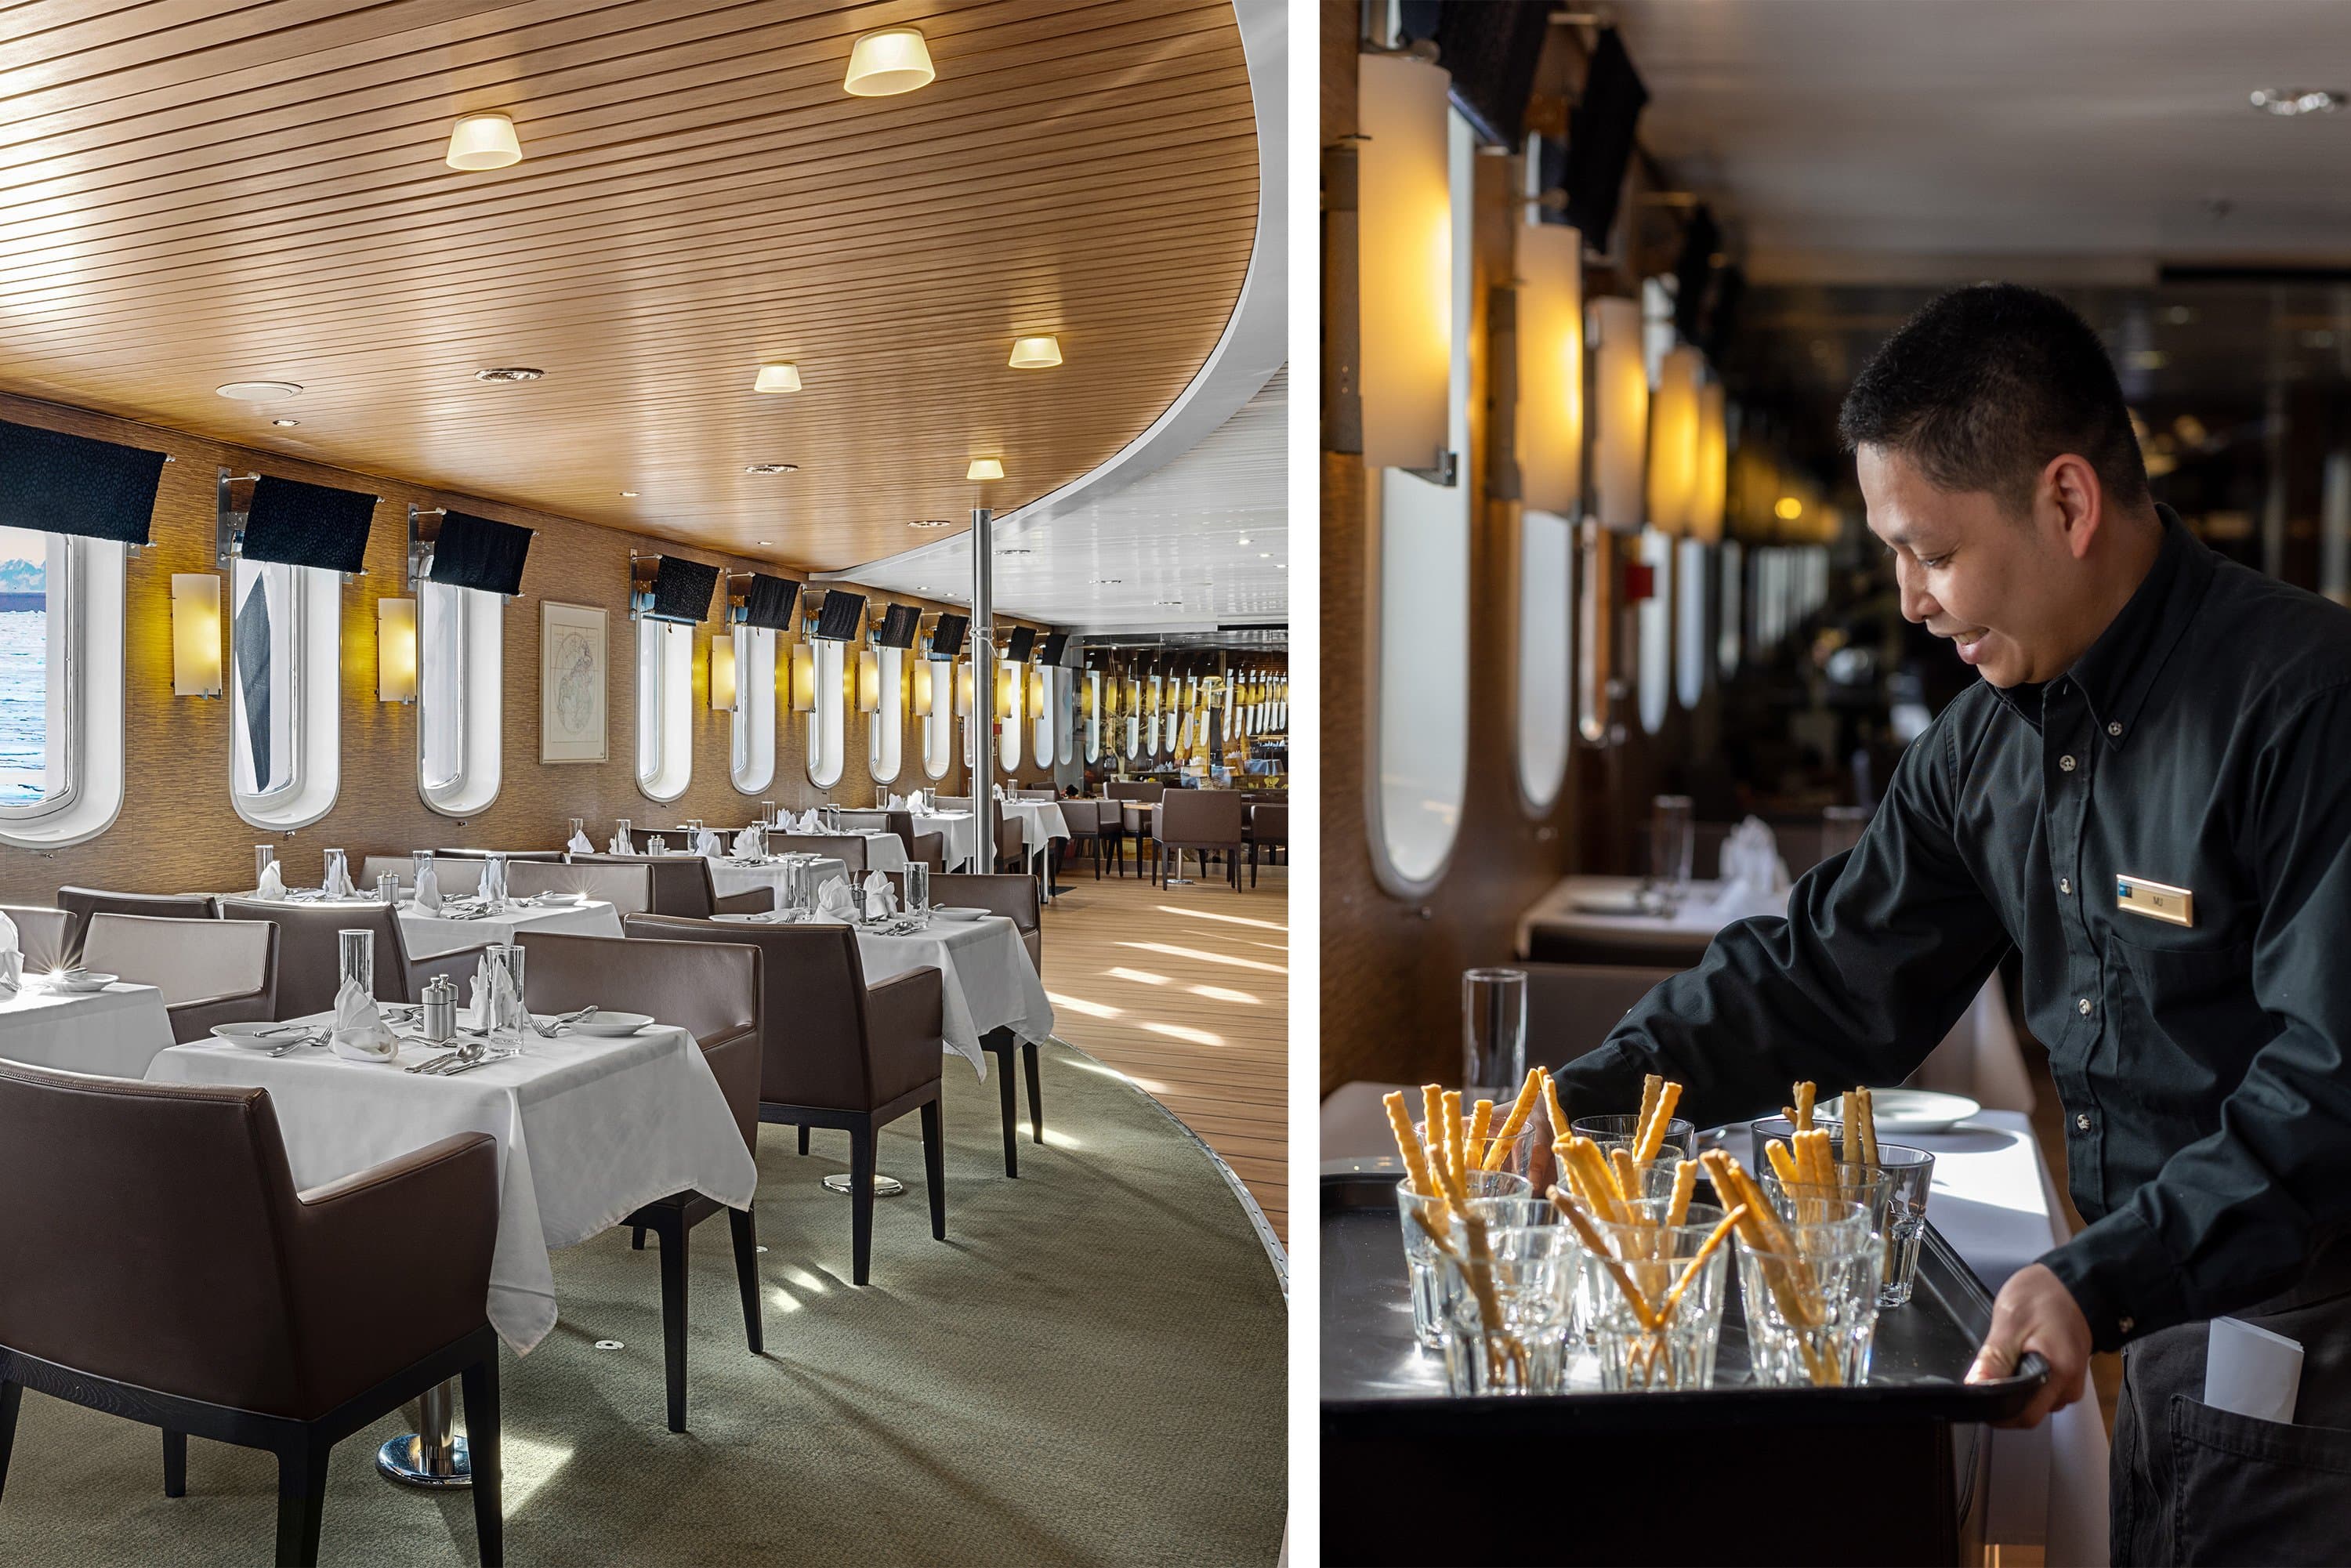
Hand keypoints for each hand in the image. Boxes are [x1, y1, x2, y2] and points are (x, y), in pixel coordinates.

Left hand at [1966, 1262, 2092, 1427]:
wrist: (2072, 1283)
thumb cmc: (2045, 1297)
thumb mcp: (2010, 1323)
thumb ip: (1994, 1359)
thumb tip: (1976, 1387)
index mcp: (2060, 1375)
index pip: (2026, 1416)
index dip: (1999, 1413)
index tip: (1979, 1397)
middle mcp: (2070, 1386)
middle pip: (2029, 1411)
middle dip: (2005, 1397)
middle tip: (1991, 1368)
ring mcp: (2070, 1382)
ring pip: (2034, 1401)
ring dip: (2016, 1386)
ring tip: (2008, 1356)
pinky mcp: (2066, 1376)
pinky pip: (2041, 1388)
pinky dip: (2026, 1378)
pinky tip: (2019, 1357)